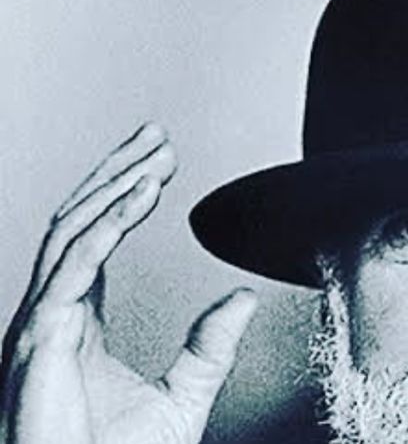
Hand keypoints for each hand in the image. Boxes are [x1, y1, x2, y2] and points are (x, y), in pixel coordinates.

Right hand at [0, 123, 257, 443]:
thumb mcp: (181, 395)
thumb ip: (209, 346)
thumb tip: (242, 299)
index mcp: (77, 322)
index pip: (92, 238)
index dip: (123, 194)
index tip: (160, 163)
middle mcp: (51, 315)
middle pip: (78, 221)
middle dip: (118, 172)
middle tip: (159, 137)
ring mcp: (39, 324)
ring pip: (71, 231)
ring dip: (116, 185)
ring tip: (158, 155)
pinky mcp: (40, 338)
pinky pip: (73, 267)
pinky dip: (108, 225)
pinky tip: (141, 195)